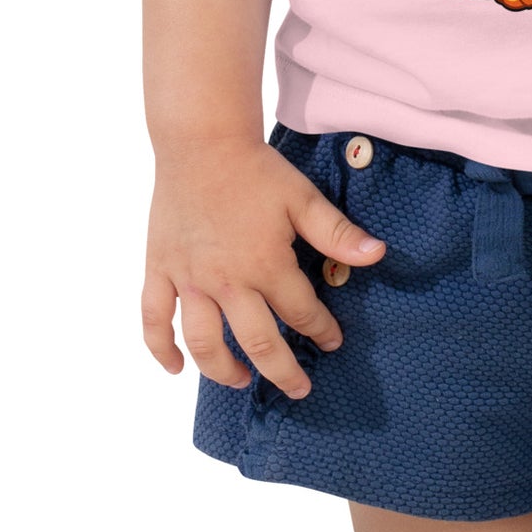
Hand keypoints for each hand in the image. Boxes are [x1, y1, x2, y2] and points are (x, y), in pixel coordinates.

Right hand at [142, 135, 386, 398]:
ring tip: (241, 381)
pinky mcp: (159, 270)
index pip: (301, 312)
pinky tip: (175, 367)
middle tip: (298, 389)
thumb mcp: (302, 198)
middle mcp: (226, 282)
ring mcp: (189, 280)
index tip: (332, 341)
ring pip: (204, 342)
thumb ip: (337, 233)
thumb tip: (378, 255)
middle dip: (282, 371)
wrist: (201, 142)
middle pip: (257, 343)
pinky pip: (154, 319)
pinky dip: (161, 348)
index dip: (321, 331)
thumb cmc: (255, 169)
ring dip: (223, 370)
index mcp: (265, 265)